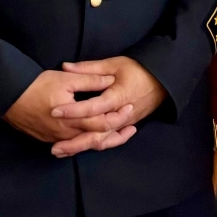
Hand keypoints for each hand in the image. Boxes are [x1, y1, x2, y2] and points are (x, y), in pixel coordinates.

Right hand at [4, 67, 119, 145]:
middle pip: (97, 140)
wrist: (8, 98)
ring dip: (103, 142)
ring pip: (85, 146)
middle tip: (131, 128)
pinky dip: (85, 144)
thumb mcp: (66, 78)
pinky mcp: (48, 139)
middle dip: (116, 135)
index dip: (119, 117)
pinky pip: (72, 146)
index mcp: (74, 119)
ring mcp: (57, 139)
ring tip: (117, 136)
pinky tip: (92, 139)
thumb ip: (90, 80)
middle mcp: (67, 134)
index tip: (130, 108)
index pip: (103, 123)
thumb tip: (110, 81)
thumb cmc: (37, 86)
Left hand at [47, 58, 168, 157]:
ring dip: (80, 148)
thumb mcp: (115, 64)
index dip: (73, 110)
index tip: (54, 111)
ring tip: (60, 152)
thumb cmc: (138, 70)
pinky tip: (76, 149)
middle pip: (96, 134)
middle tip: (53, 147)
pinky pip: (107, 140)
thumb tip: (66, 67)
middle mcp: (120, 116)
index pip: (92, 108)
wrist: (163, 82)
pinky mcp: (124, 128)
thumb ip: (90, 68)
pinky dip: (91, 146)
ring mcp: (123, 125)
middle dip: (74, 142)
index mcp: (117, 98)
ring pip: (101, 141)